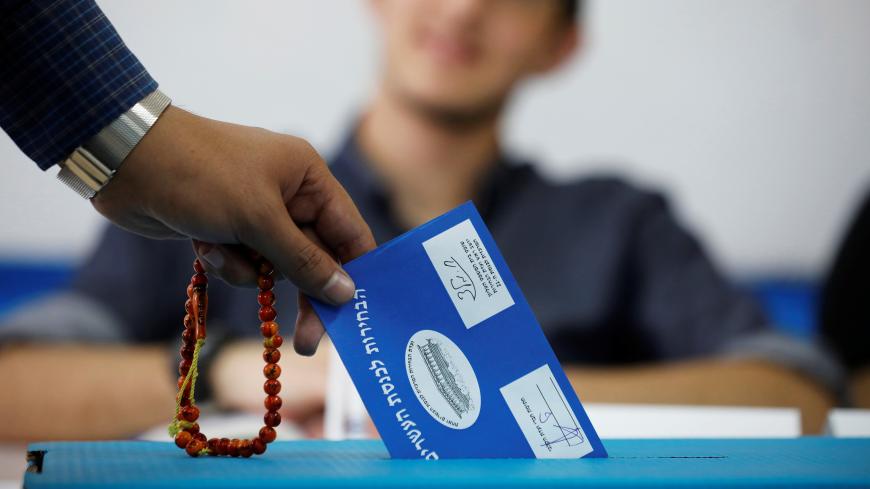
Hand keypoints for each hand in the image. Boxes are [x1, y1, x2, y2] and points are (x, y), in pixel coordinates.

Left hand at [91, 106, 374, 353]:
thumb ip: (305, 260)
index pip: (349, 232)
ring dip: (248, 271)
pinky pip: (243, 265)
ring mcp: (257, 213)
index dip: (356, 273)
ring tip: (219, 252)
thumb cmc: (202, 176)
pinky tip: (202, 245)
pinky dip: (225, 263)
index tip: (357, 315)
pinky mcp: (228, 229)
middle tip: (306, 343)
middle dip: (304, 294)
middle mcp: (289, 195)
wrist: (127, 162)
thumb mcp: (259, 220)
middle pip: (314, 258)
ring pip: (274, 267)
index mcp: (308, 178)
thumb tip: (347, 293)